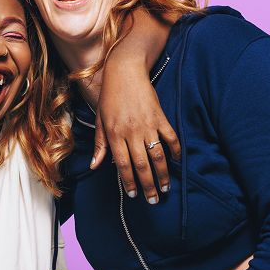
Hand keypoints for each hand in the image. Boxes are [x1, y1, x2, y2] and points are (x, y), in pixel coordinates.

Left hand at [91, 56, 179, 203]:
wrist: (125, 70)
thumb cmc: (110, 96)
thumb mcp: (100, 119)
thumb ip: (100, 144)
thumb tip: (94, 165)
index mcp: (115, 134)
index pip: (123, 165)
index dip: (129, 182)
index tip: (133, 194)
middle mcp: (131, 132)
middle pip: (142, 165)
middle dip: (148, 185)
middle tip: (153, 199)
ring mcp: (147, 124)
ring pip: (157, 155)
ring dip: (163, 174)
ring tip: (165, 187)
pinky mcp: (160, 117)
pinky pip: (170, 138)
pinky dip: (175, 151)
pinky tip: (175, 161)